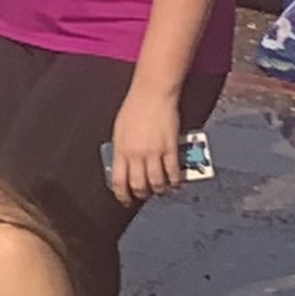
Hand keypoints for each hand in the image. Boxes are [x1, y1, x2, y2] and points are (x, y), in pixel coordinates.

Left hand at [108, 84, 184, 206]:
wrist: (152, 95)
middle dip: (141, 195)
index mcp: (120, 149)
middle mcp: (136, 154)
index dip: (122, 194)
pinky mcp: (171, 148)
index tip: (125, 200)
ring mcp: (154, 152)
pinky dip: (175, 181)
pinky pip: (173, 171)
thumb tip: (123, 165)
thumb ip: (122, 149)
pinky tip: (176, 183)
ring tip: (161, 191)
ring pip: (157, 182)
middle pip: (138, 185)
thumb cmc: (134, 109)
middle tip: (144, 197)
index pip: (118, 180)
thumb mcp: (120, 130)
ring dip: (159, 190)